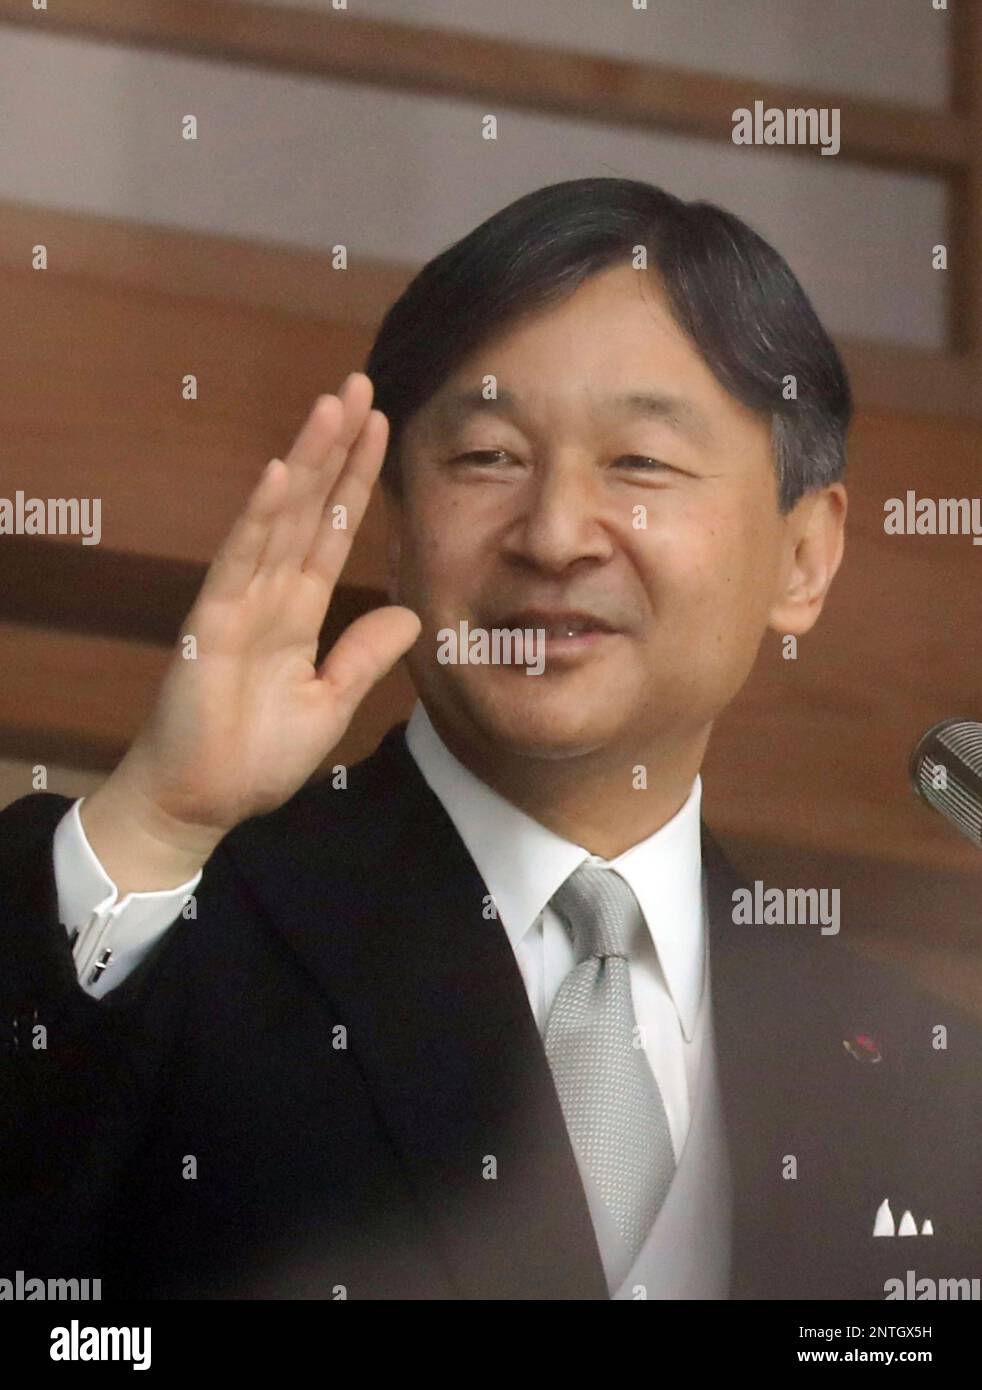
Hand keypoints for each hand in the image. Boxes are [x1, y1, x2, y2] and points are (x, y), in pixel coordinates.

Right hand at [82, 373, 419, 881]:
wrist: (204, 800)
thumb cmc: (256, 755)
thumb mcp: (331, 701)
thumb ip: (364, 655)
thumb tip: (408, 612)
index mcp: (298, 609)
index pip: (336, 529)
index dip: (359, 478)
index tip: (383, 426)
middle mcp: (270, 592)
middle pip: (311, 506)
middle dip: (336, 446)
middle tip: (360, 385)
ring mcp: (240, 601)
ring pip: (280, 517)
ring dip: (306, 461)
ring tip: (331, 406)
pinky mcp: (214, 623)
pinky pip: (240, 561)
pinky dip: (260, 517)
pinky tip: (282, 474)